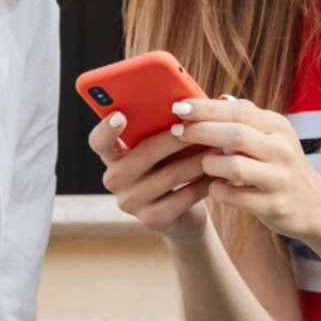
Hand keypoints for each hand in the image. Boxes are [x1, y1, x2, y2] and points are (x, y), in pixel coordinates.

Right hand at [92, 104, 214, 244]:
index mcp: (113, 155)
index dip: (106, 129)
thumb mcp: (168, 147)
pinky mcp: (151, 220)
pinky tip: (220, 173)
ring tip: (221, 147)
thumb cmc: (174, 168)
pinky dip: (204, 182)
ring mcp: (130, 202)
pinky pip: (183, 196)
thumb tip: (200, 100)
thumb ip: (171, 123)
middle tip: (201, 126)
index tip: (121, 115)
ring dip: (198, 159)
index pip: (99, 141)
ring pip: (169, 174)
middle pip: (144, 152)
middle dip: (177, 137)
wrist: (183, 217)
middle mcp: (114, 179)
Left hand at [169, 98, 320, 242]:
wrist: (314, 206)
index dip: (205, 108)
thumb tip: (218, 97)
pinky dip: (218, 191)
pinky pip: (234, 196)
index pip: (238, 111)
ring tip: (204, 164)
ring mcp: (279, 178)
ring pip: (234, 166)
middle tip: (176, 132)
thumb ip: (246, 119)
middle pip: (235, 134)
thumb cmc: (280, 166)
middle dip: (200, 131)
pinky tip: (215, 187)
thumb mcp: (271, 137)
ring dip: (210, 164)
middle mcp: (282, 149)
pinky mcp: (274, 205)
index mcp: (278, 127)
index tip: (177, 107)